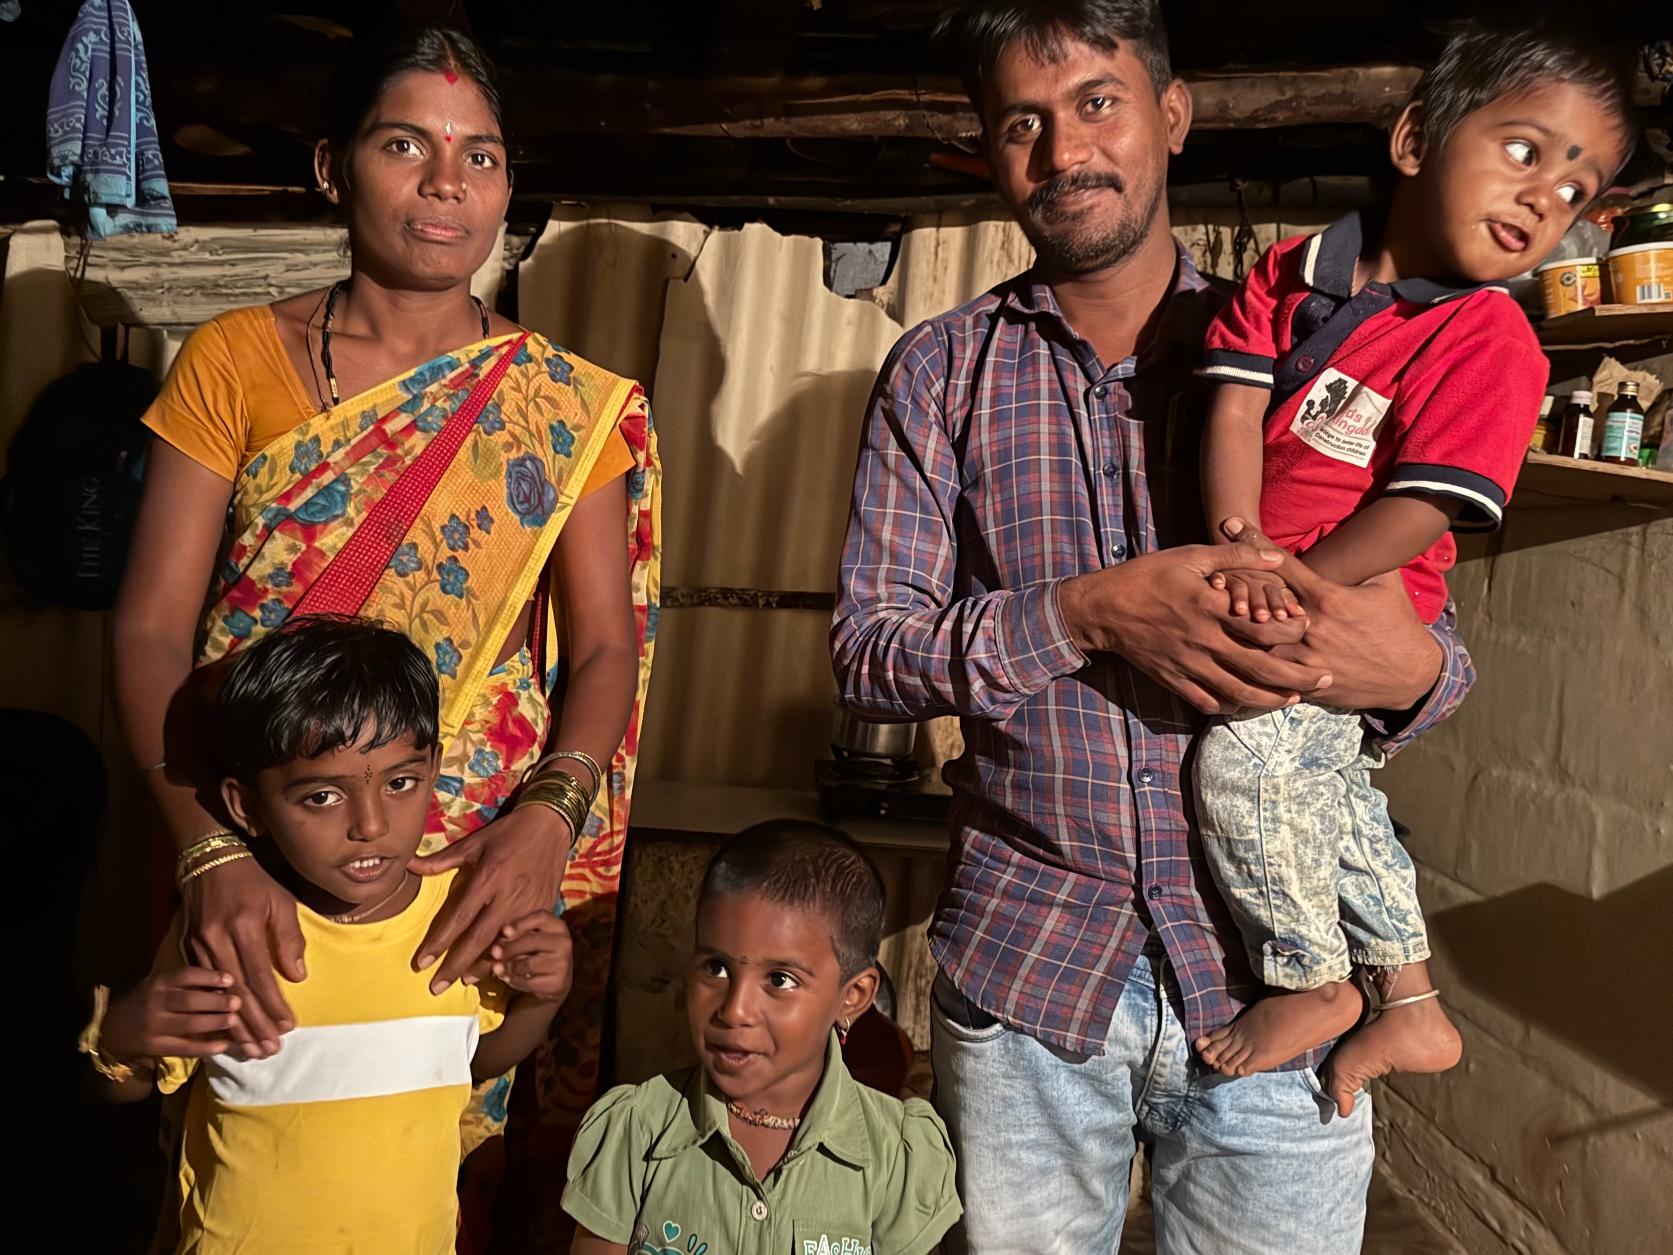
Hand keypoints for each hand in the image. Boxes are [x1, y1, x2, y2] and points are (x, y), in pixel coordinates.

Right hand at [102, 967, 242, 1061]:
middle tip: (238, 1002)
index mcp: (159, 983)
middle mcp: (156, 1002)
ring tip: (234, 1020)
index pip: (186, 976)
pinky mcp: (156, 1047)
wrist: (114, 1028)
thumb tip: (224, 985)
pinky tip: (224, 1045)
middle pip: (189, 1001)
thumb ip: (185, 984)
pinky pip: (184, 1048)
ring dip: (214, 1023)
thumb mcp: (160, 985)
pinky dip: (205, 1048)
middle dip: (216, 1002)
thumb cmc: (147, 1000)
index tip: (230, 980)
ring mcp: (155, 1026)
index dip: (209, 977)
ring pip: (188, 1025)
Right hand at [182, 854, 303, 1056]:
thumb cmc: (253, 882)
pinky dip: (217, 1010)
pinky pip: (204, 989)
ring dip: (236, 1024)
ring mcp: (198, 947)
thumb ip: (289, 939)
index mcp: (243, 926)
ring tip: (252, 1048)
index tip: (287, 1026)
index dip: (273, 1004)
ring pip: (218, 995)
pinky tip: (228, 1028)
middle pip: (237, 992)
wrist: (209, 863)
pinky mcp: (187, 950)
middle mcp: (217, 940)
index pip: (260, 976)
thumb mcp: (281, 902)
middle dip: (255, 1025)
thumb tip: (297, 976)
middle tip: (270, 1049)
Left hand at [409, 804, 570, 994]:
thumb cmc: (509, 832)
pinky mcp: (544, 908)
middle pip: (478, 938)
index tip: (421, 962)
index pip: (459, 917)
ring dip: (482, 966)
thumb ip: (442, 859)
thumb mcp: (475, 842)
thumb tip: (409, 865)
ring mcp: (529, 904)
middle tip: (436, 987)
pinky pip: (523, 939)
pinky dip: (508, 955)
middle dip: (455, 965)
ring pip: (503, 944)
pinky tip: (496, 967)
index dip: (439, 942)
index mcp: (489, 876)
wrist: (551, 825)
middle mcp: (508, 894)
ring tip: (463, 982)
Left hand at [490, 912, 573, 1002]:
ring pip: (527, 964)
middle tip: (494, 952)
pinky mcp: (558, 983)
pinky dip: (514, 981)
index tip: (504, 931)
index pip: (540, 918)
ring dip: (508, 967)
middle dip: (510, 947)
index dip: (521, 923)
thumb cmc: (535, 952)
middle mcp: (564, 942)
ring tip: (498, 967)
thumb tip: (497, 946)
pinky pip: (528, 982)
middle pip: (533, 941)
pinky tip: (508, 978)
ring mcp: (563, 964)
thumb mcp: (529, 938)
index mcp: (557, 926)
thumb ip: (514, 936)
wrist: (554, 979)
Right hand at [1057, 543, 1329, 714]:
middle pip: (1260, 667)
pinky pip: (1206, 701)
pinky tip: (1246, 704)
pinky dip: (1229, 706)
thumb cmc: (1147, 576)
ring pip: (1237, 691)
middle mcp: (1203, 641)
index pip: (1263, 627)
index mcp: (1210, 608)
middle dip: (1297, 677)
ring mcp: (1188, 665)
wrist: (1102, 608)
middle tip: (1324, 680)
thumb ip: (1235, 557)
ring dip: (1270, 698)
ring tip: (1293, 699)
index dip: (1292, 630)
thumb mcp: (1190, 556)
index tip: (1309, 628)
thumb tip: (1275, 556)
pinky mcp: (1173, 679)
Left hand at [1221, 518, 1441, 711]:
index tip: (1232, 523)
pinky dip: (1248, 663)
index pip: (1283, 564)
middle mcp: (1311, 627)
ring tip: (1206, 611)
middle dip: (1234, 584)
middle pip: (1260, 601)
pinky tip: (1224, 656)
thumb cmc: (1398, 626)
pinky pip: (1269, 672)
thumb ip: (1364, 558)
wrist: (1412, 676)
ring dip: (1234, 626)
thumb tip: (1355, 527)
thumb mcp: (1386, 585)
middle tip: (1206, 569)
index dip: (1256, 542)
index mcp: (1328, 598)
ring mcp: (1305, 657)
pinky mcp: (1304, 681)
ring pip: (1258, 640)